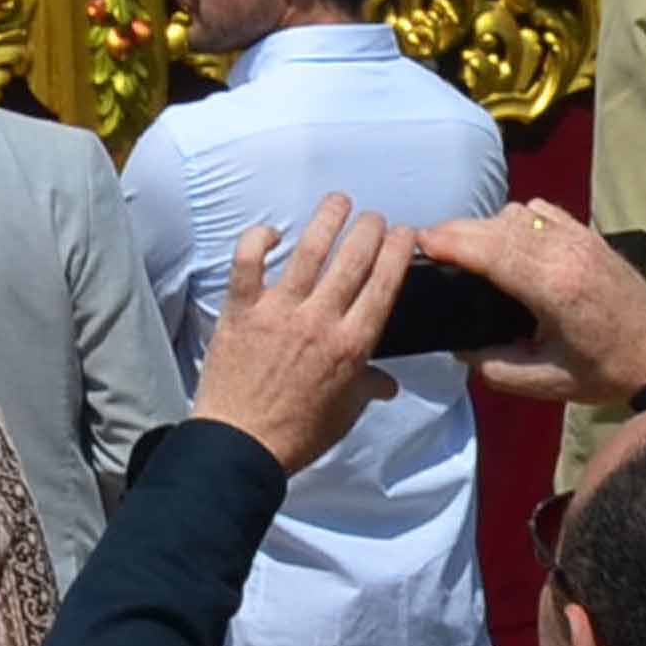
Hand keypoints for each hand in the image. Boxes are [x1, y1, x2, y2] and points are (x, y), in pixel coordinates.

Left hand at [185, 198, 408, 472]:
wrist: (240, 445)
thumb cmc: (297, 435)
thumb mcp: (345, 413)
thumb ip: (368, 388)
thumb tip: (388, 382)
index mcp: (352, 345)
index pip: (384, 285)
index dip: (397, 252)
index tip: (405, 232)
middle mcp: (320, 320)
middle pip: (354, 259)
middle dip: (370, 229)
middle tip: (374, 216)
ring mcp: (278, 311)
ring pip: (309, 251)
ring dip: (327, 220)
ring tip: (339, 200)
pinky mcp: (241, 310)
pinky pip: (247, 262)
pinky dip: (258, 240)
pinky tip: (270, 231)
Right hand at [425, 197, 645, 414]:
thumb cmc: (605, 371)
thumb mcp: (548, 381)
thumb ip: (497, 368)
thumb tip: (460, 350)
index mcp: (553, 288)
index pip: (490, 250)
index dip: (450, 241)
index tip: (419, 242)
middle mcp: (564, 252)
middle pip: (496, 226)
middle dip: (456, 231)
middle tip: (428, 245)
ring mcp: (579, 237)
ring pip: (516, 213)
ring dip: (485, 226)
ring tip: (467, 249)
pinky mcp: (588, 233)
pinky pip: (539, 210)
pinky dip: (514, 219)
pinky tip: (507, 242)